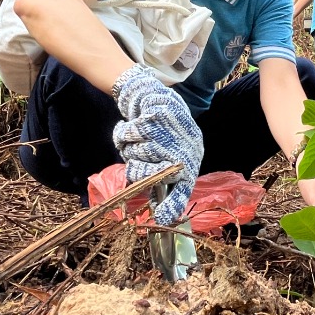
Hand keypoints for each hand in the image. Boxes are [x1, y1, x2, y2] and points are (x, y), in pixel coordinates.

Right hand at [112, 65, 202, 225]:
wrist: (155, 95)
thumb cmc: (162, 131)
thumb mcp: (167, 153)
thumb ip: (162, 176)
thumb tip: (158, 209)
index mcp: (190, 160)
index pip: (184, 186)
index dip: (173, 203)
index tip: (162, 218)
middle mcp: (185, 147)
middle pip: (150, 171)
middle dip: (137, 168)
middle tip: (135, 159)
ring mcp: (172, 130)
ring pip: (137, 152)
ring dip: (130, 147)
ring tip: (136, 138)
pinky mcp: (157, 113)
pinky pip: (131, 133)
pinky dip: (124, 131)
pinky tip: (129, 124)